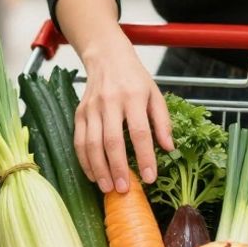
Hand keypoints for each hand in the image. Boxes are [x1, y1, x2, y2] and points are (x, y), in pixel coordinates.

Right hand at [75, 36, 173, 192]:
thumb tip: (168, 148)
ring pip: (92, 143)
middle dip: (118, 168)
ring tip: (108, 188)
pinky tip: (93, 175)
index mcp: (133, 97)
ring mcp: (91, 108)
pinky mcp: (79, 113)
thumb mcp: (155, 94)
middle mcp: (110, 102)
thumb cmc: (134, 78)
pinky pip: (79, 141)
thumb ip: (162, 121)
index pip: (139, 131)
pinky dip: (84, 161)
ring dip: (99, 169)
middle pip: (112, 140)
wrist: (106, 57)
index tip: (149, 177)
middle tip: (124, 190)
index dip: (144, 157)